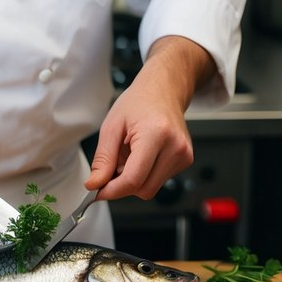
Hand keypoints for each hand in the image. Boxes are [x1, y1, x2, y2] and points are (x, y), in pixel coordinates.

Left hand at [85, 35, 214, 199]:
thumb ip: (103, 159)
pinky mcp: (186, 161)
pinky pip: (158, 180)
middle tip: (110, 168)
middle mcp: (175, 148)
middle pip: (143, 189)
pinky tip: (142, 155)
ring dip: (133, 180)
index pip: (133, 179)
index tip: (96, 191)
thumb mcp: (112, 126)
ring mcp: (184, 155)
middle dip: (121, 186)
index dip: (111, 190)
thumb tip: (95, 185)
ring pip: (150, 188)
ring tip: (129, 154)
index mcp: (156, 134)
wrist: (164, 90)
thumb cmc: (138, 102)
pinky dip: (144, 175)